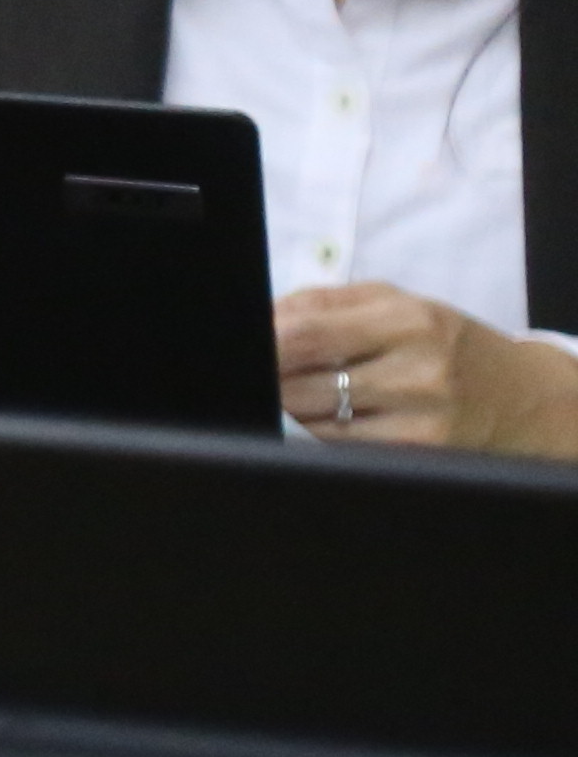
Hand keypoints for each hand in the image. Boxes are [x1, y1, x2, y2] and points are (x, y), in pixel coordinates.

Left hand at [273, 280, 577, 462]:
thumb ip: (321, 303)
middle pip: (297, 382)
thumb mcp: (394, 303)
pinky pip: (335, 445)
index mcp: (407, 319)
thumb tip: (258, 318)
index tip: (237, 346)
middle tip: (264, 373)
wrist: (520, 399)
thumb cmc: (443, 342)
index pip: (303, 333)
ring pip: (309, 419)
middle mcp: (416, 369)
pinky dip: (318, 431)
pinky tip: (334, 417)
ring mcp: (417, 417)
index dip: (259, 343)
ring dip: (291, 406)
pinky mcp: (415, 454)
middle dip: (268, 378)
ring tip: (309, 390)